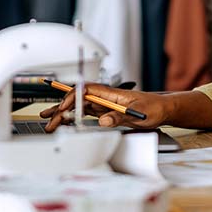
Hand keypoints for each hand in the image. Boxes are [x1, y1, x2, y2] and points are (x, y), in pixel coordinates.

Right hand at [39, 84, 171, 132]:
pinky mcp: (104, 112)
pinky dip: (72, 117)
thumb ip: (119, 117)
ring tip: (48, 119)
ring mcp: (103, 105)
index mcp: (111, 93)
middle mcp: (104, 97)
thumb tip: (103, 120)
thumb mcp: (138, 114)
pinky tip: (62, 120)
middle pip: (78, 100)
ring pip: (78, 106)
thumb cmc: (153, 107)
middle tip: (51, 121)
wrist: (162, 110)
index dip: (73, 97)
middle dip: (63, 108)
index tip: (65, 106)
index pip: (86, 90)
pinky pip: (84, 113)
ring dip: (63, 112)